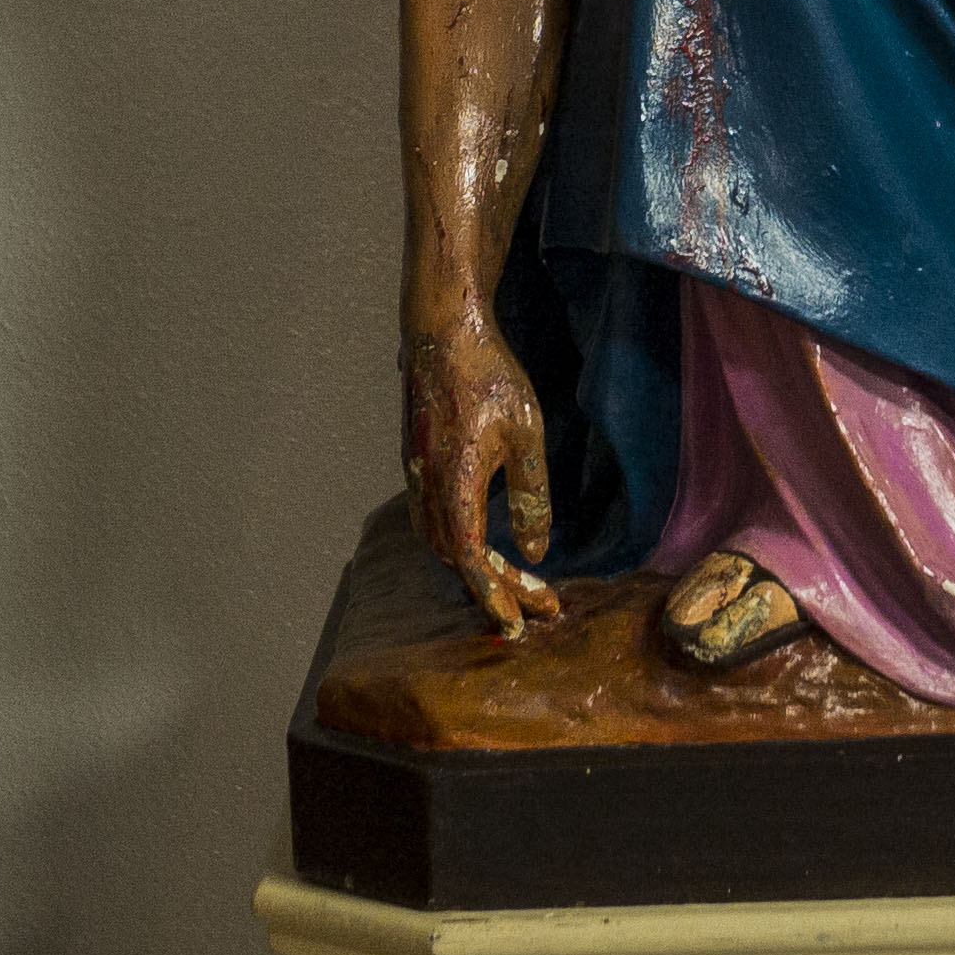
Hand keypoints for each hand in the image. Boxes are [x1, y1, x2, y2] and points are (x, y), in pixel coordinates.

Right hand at [404, 316, 559, 636]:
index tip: (518, 623)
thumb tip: (534, 552)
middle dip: (495, 589)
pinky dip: (458, 546)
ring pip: (439, 543)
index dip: (493, 595)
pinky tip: (487, 546)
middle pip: (455, 559)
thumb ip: (531, 498)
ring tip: (517, 585)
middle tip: (538, 605)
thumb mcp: (526, 434)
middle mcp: (426, 486)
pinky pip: (432, 522)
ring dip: (475, 570)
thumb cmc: (489, 375)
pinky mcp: (415, 467)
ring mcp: (415, 477)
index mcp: (455, 481)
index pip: (470, 558)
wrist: (441, 332)